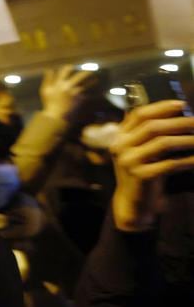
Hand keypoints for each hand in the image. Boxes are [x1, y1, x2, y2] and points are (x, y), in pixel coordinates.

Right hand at [39, 65, 94, 120]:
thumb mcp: (45, 90)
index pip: (65, 71)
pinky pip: (88, 95)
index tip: (72, 67)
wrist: (55, 116)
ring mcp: (75, 93)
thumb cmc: (49, 103)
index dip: (69, 68)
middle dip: (86, 73)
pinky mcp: (79, 100)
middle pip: (79, 76)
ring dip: (92, 82)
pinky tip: (94, 92)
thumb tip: (49, 70)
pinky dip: (91, 93)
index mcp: (59, 83)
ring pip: (86, 84)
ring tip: (96, 80)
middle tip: (91, 71)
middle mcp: (68, 86)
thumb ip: (47, 79)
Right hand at [109, 101, 193, 230]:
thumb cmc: (142, 172)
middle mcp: (120, 146)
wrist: (134, 202)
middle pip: (152, 127)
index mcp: (119, 136)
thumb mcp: (140, 151)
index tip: (182, 104)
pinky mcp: (140, 176)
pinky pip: (169, 164)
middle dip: (179, 122)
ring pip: (162, 143)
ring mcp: (129, 162)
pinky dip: (186, 160)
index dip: (161, 107)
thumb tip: (178, 116)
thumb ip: (148, 135)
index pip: (139, 114)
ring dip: (186, 140)